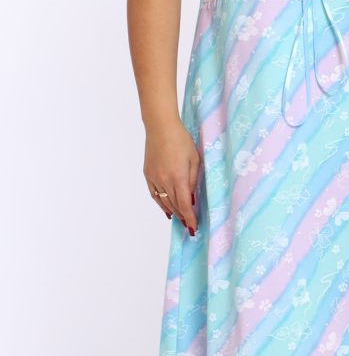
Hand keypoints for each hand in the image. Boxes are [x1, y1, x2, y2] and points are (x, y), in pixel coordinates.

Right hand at [143, 119, 200, 234]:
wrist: (161, 127)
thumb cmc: (181, 140)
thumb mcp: (194, 159)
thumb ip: (193, 180)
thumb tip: (192, 198)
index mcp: (178, 177)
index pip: (185, 205)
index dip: (190, 218)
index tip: (193, 228)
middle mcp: (164, 181)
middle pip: (174, 205)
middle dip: (183, 217)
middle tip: (190, 225)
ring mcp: (154, 178)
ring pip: (164, 202)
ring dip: (173, 212)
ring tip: (180, 219)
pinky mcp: (148, 174)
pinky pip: (155, 195)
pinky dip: (161, 204)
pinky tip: (167, 209)